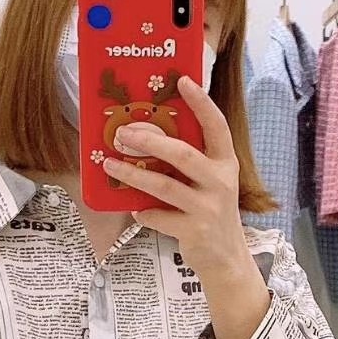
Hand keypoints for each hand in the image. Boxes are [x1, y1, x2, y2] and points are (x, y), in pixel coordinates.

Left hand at [102, 75, 250, 278]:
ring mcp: (208, 208)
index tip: (184, 81)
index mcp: (226, 163)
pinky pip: (158, 216)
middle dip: (150, 141)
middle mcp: (221, 182)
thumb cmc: (210, 211)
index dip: (201, 103)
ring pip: (164, 186)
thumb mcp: (210, 182)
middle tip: (124, 133)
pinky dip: (143, 212)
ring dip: (133, 174)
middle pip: (182, 154)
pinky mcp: (194, 231)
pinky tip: (135, 208)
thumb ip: (190, 161)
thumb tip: (145, 135)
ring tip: (112, 164)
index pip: (216, 126)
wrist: (225, 258)